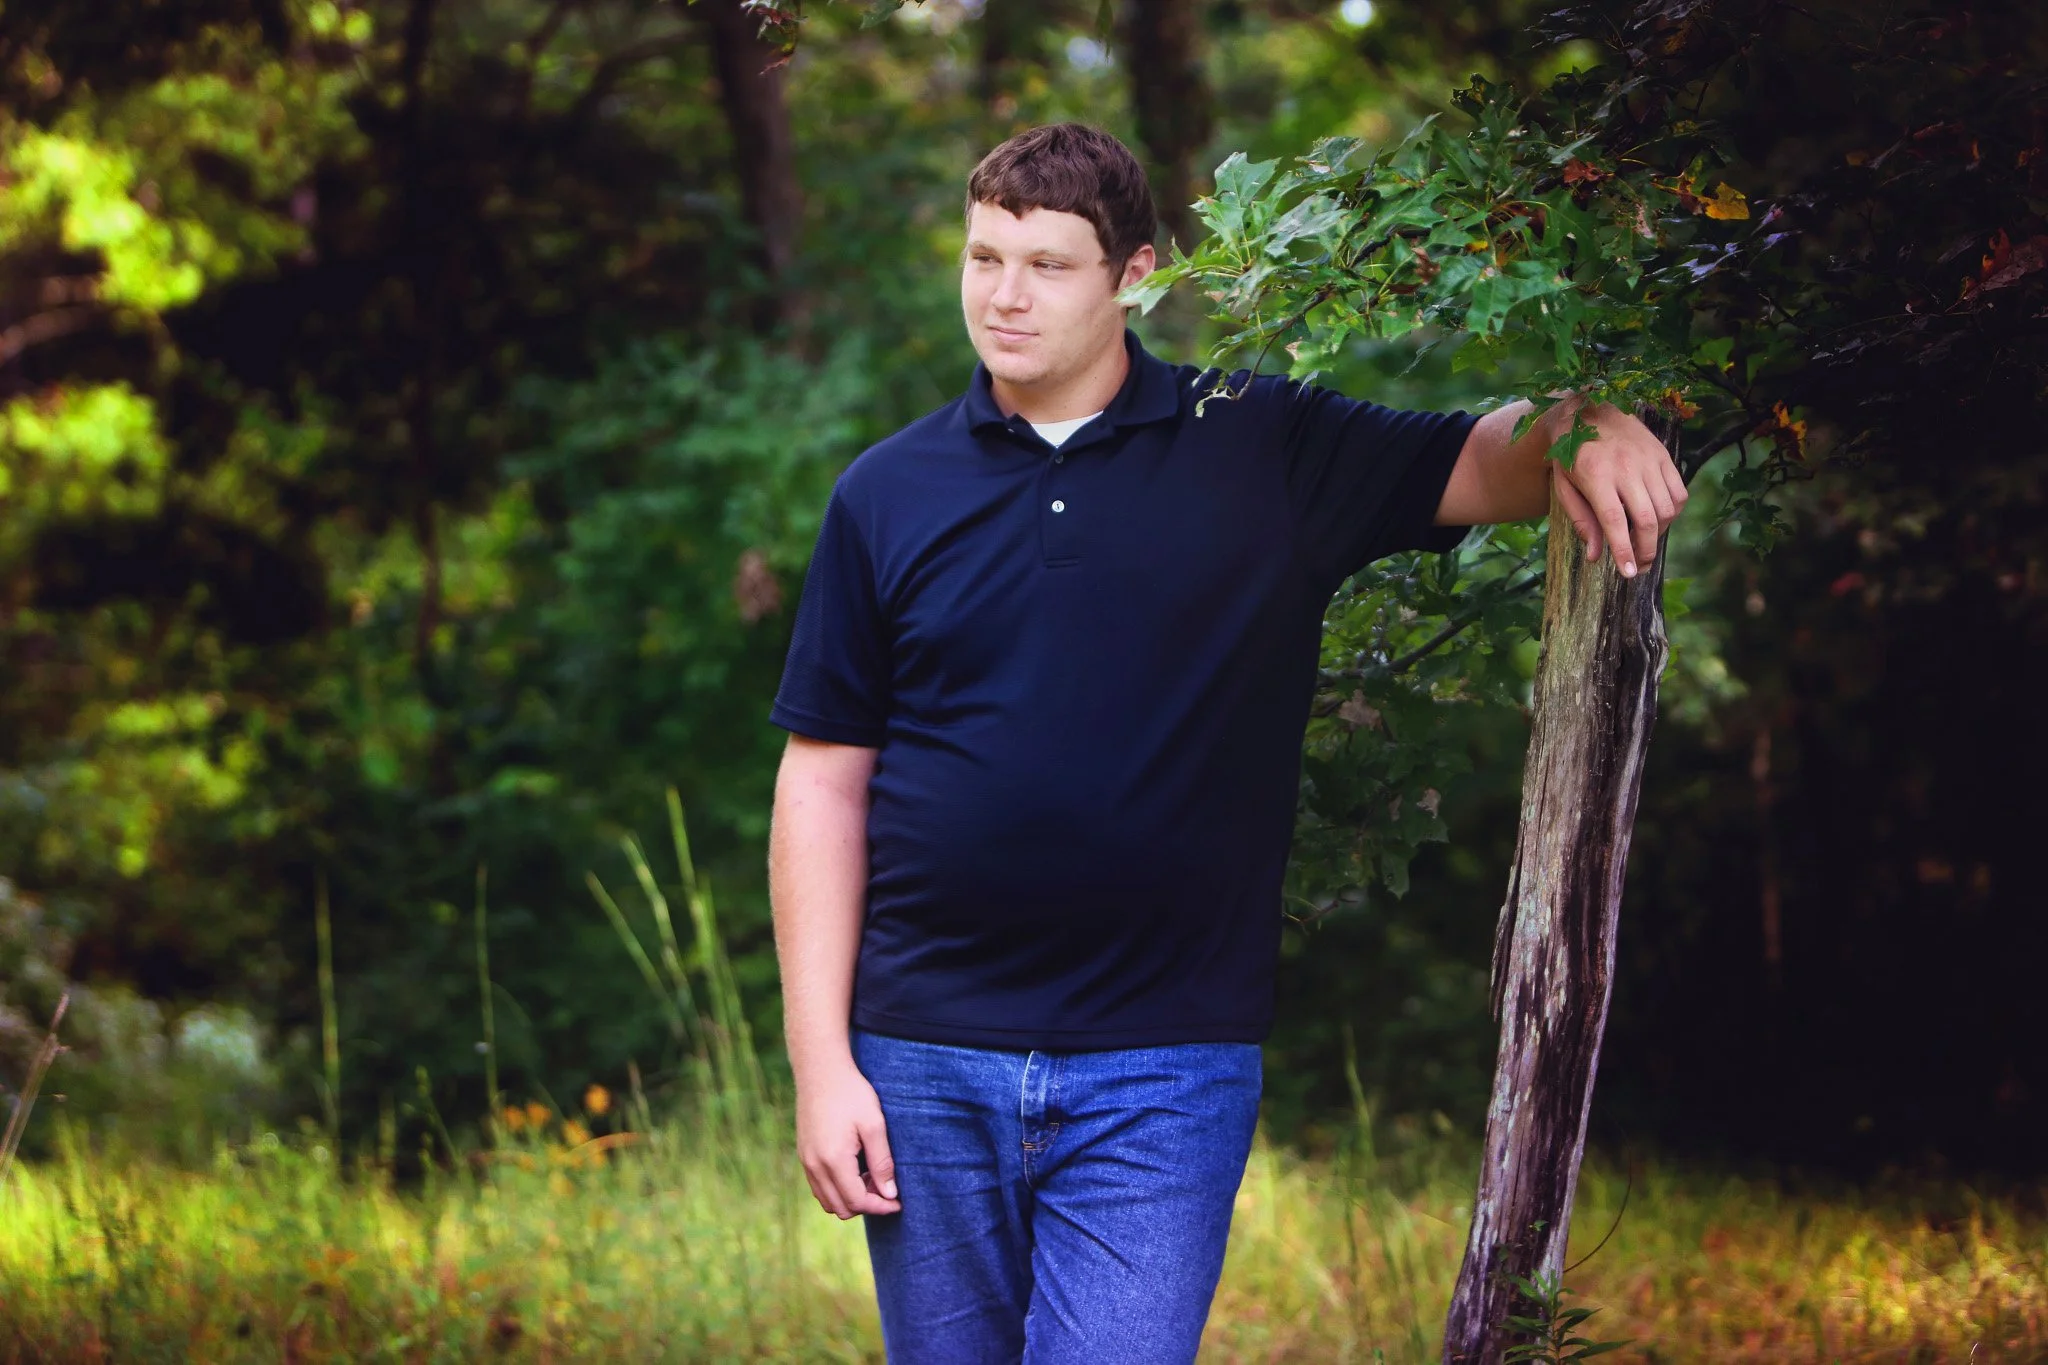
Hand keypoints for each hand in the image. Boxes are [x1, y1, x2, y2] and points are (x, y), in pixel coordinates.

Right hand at [794, 1057, 900, 1218]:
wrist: (820, 1070)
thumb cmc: (851, 1093)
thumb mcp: (874, 1124)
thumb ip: (882, 1162)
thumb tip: (890, 1194)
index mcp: (833, 1160)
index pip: (857, 1201)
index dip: (880, 1206)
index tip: (898, 1202)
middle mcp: (815, 1166)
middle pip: (841, 1208)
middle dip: (866, 1204)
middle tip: (886, 1186)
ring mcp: (806, 1161)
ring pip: (828, 1201)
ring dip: (851, 1198)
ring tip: (871, 1177)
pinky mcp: (803, 1155)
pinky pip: (819, 1187)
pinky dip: (837, 1189)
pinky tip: (855, 1170)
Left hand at [1549, 405, 1688, 577]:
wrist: (1589, 409)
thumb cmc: (1572, 454)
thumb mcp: (1564, 486)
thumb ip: (1580, 520)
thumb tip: (1596, 556)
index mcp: (1596, 475)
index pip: (1615, 520)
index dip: (1623, 549)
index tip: (1629, 573)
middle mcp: (1626, 467)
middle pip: (1646, 519)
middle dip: (1646, 550)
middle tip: (1639, 567)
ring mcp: (1648, 460)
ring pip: (1666, 509)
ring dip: (1659, 534)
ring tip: (1644, 542)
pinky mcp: (1663, 456)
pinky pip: (1679, 493)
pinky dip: (1673, 513)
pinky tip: (1658, 519)